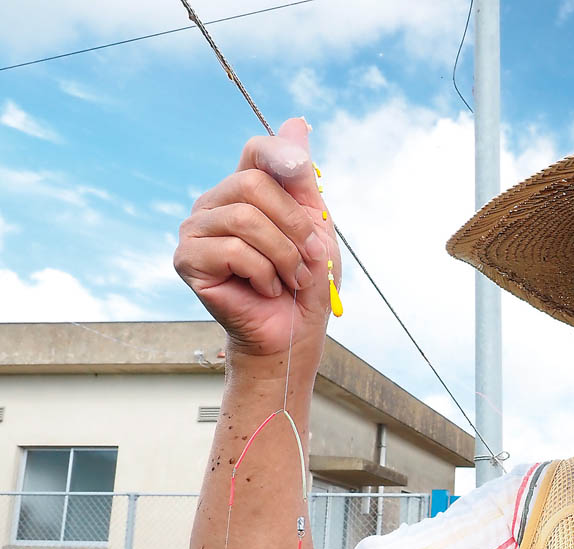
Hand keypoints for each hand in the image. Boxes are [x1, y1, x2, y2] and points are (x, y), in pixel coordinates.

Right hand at [174, 118, 341, 359]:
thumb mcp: (315, 226)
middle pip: (254, 184)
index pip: (257, 150)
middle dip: (295, 225)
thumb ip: (302, 178)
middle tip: (309, 258)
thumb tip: (297, 120)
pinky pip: (233, 250)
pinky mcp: (186, 259)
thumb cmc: (304, 281)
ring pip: (246, 219)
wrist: (292, 332)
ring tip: (290, 279)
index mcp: (245, 190)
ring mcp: (195, 229)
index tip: (301, 172)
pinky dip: (263, 274)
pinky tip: (264, 289)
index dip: (281, 155)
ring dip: (284, 255)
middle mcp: (214, 202)